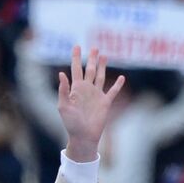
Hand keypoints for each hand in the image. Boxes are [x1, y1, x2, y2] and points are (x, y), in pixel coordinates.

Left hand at [58, 46, 123, 162]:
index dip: (76, 57)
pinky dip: (117, 84)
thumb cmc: (71, 123)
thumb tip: (62, 73)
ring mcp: (96, 95)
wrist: (83, 136)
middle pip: (89, 69)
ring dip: (102, 66)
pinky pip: (113, 91)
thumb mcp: (63, 106)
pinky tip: (121, 77)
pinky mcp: (105, 103)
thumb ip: (63, 90)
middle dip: (91, 58)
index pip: (76, 69)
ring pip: (100, 76)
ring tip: (104, 55)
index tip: (77, 46)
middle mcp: (87, 89)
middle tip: (94, 47)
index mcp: (76, 89)